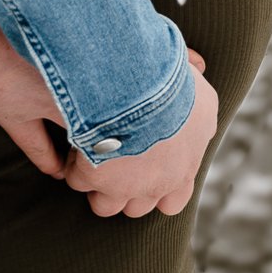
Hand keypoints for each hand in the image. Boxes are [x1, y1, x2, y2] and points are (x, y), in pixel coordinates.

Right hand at [63, 49, 217, 218]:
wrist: (139, 85)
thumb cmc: (170, 80)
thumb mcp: (192, 79)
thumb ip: (192, 78)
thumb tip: (199, 65)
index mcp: (183, 168)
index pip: (172, 202)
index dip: (158, 187)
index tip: (145, 164)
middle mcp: (157, 184)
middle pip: (137, 207)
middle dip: (126, 188)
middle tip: (115, 159)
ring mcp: (124, 186)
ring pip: (105, 205)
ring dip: (97, 184)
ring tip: (90, 155)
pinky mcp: (94, 177)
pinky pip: (76, 179)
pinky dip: (72, 165)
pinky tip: (73, 141)